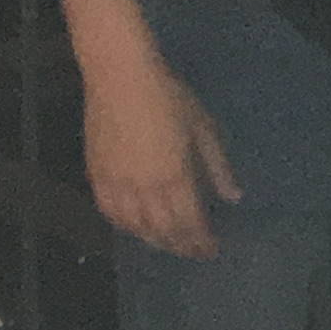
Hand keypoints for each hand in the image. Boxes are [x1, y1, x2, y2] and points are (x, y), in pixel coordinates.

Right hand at [83, 60, 240, 258]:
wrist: (120, 76)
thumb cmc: (167, 95)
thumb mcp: (202, 127)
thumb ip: (217, 166)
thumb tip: (234, 197)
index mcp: (174, 175)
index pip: (189, 221)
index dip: (200, 240)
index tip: (211, 250)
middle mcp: (145, 187)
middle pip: (163, 230)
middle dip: (180, 245)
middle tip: (192, 253)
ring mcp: (117, 183)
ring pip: (135, 226)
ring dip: (153, 240)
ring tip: (167, 244)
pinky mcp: (96, 175)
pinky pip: (109, 212)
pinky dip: (123, 225)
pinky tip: (133, 227)